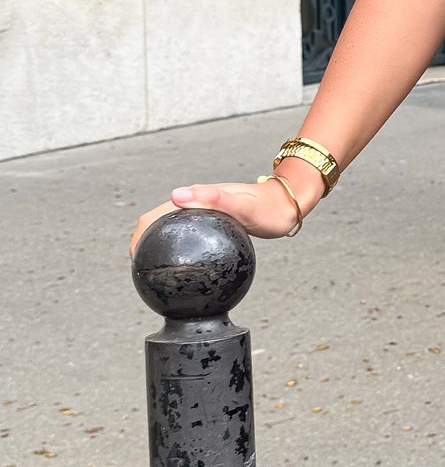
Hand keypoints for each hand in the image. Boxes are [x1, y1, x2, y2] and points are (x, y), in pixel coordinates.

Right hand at [128, 166, 324, 259]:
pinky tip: (187, 266)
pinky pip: (192, 236)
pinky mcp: (216, 223)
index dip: (140, 233)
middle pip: (160, 222)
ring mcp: (205, 214)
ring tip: (155, 270)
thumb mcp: (241, 204)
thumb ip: (212, 199)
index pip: (157, 214)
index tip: (134, 256)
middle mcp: (197, 204)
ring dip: (160, 244)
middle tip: (140, 269)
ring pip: (175, 230)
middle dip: (144, 241)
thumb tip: (176, 195)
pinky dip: (182, 248)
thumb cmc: (268, 206)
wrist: (289, 203)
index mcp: (196, 197)